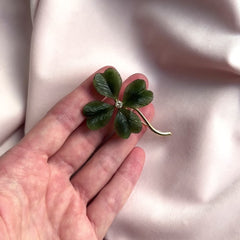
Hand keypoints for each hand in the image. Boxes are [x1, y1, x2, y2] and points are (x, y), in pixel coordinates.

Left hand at [0, 67, 153, 239]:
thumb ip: (11, 166)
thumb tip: (25, 135)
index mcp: (22, 170)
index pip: (60, 123)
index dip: (82, 99)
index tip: (103, 80)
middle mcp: (48, 184)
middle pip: (87, 140)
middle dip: (112, 114)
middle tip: (132, 94)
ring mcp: (68, 208)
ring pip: (103, 166)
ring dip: (124, 140)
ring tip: (142, 118)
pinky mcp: (84, 233)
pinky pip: (109, 201)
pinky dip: (125, 179)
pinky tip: (137, 157)